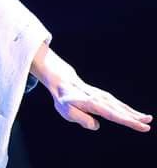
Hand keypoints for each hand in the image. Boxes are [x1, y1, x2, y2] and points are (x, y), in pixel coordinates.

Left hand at [30, 43, 151, 131]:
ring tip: (147, 119)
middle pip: (120, 110)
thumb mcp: (66, 111)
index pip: (113, 114)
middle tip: (149, 123)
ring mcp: (103, 96)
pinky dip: (128, 109)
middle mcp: (100, 98)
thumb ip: (81, 119)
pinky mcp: (104, 97)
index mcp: (92, 103)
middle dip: (134, 117)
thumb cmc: (64, 100)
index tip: (141, 125)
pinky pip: (118, 104)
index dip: (127, 121)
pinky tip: (136, 114)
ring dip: (134, 112)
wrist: (62, 83)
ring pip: (121, 106)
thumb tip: (96, 125)